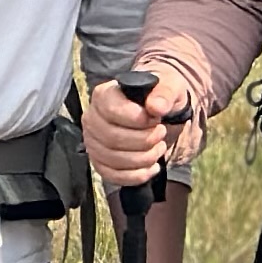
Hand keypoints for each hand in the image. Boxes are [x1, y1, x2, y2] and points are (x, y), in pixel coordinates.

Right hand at [87, 62, 202, 186]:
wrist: (156, 112)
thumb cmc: (158, 96)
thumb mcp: (169, 86)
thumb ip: (164, 93)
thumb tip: (156, 107)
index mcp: (104, 95)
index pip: (112, 111)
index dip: (137, 119)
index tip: (156, 119)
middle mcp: (92, 118)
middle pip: (112, 138)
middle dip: (144, 141)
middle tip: (162, 134)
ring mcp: (93, 142)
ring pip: (112, 159)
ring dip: (143, 158)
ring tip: (159, 148)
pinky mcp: (99, 162)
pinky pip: (112, 176)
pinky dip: (136, 176)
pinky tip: (152, 167)